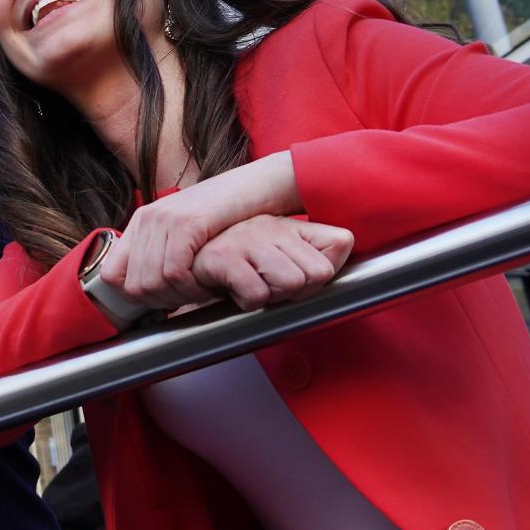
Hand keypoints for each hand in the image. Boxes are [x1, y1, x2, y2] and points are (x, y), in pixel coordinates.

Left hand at [114, 152, 300, 311]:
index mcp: (142, 222)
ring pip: (153, 283)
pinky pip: (174, 272)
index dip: (135, 296)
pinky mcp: (185, 223)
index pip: (111, 275)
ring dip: (182, 297)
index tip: (164, 301)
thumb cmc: (229, 217)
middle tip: (190, 300)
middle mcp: (147, 218)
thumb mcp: (187, 235)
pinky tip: (209, 283)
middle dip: (164, 303)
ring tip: (204, 291)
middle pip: (134, 286)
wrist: (258, 185)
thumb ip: (164, 256)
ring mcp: (164, 219)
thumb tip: (150, 296)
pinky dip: (192, 287)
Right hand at [191, 215, 353, 310]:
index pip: (338, 248)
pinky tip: (232, 291)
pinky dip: (247, 302)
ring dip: (272, 298)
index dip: (319, 278)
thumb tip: (346, 242)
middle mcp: (270, 227)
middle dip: (296, 292)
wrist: (182, 265)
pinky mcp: (221, 257)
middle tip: (268, 286)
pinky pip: (257, 295)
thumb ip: (321, 252)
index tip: (295, 279)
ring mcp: (246, 239)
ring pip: (291, 283)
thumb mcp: (283, 257)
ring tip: (251, 288)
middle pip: (317, 274)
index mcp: (289, 227)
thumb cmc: (237, 266)